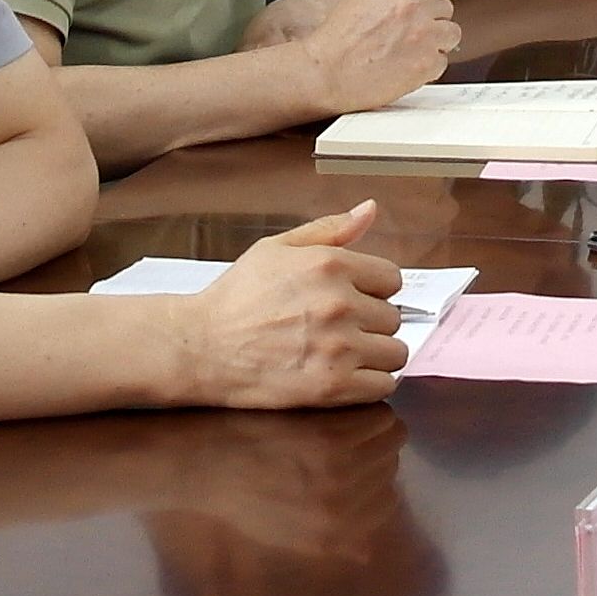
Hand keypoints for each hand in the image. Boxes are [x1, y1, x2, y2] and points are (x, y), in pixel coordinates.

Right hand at [160, 203, 407, 408]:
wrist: (201, 347)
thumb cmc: (236, 298)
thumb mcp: (277, 248)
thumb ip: (330, 230)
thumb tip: (370, 210)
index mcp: (331, 265)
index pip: (392, 279)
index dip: (372, 290)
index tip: (352, 300)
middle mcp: (340, 303)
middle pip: (394, 317)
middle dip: (370, 323)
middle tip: (338, 329)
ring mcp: (339, 346)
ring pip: (395, 352)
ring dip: (374, 355)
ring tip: (343, 353)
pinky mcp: (332, 386)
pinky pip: (383, 384)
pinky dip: (370, 383)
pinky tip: (345, 375)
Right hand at [298, 0, 457, 110]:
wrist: (326, 74)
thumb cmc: (338, 39)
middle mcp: (412, 4)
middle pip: (446, 8)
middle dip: (431, 21)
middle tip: (408, 34)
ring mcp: (423, 34)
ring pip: (451, 35)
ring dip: (434, 44)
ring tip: (406, 51)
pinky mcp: (426, 62)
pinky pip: (442, 61)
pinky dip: (427, 67)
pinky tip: (403, 67)